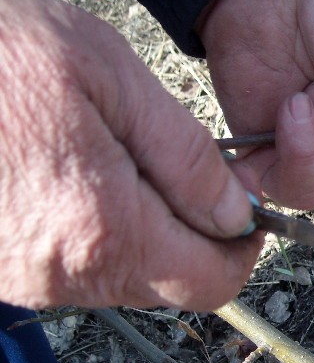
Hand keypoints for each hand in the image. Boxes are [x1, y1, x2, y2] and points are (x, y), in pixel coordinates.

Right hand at [0, 0, 262, 310]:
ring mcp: (27, 280)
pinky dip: (98, 232)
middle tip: (178, 171)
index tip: (241, 211)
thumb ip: (186, 157)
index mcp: (106, 231)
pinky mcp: (3, 270)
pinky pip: (77, 268)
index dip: (241, 248)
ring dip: (144, 231)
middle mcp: (65, 275)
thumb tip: (234, 212)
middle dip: (194, 236)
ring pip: (125, 276)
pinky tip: (75, 176)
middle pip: (170, 283)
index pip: (211, 281)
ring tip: (116, 161)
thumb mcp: (110, 78)